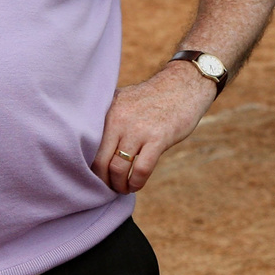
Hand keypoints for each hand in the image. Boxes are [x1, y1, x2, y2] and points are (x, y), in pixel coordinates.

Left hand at [91, 60, 215, 192]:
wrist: (185, 86)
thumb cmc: (154, 97)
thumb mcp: (125, 99)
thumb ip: (109, 118)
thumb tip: (93, 143)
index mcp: (109, 111)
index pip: (89, 147)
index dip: (91, 167)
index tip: (96, 176)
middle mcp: (119, 120)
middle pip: (100, 161)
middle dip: (103, 181)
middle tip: (108, 188)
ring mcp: (138, 130)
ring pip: (119, 169)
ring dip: (119, 185)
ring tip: (123, 189)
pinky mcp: (158, 139)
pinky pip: (141, 169)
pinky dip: (136, 183)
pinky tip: (136, 184)